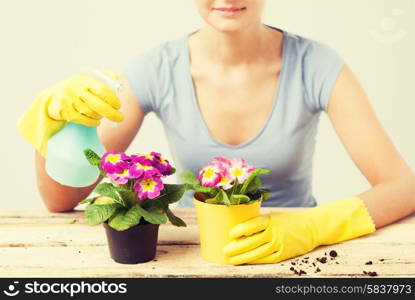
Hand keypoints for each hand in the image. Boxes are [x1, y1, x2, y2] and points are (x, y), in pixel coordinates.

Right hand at [48, 72, 122, 125]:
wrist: (51, 97)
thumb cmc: (76, 88)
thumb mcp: (86, 78)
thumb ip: (103, 76)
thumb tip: (117, 78)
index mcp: (84, 79)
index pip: (102, 90)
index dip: (113, 99)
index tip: (119, 105)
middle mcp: (75, 88)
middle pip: (98, 105)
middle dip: (112, 114)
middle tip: (120, 118)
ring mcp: (69, 100)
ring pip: (92, 114)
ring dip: (101, 117)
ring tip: (103, 116)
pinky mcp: (64, 110)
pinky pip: (84, 120)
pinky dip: (93, 122)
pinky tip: (96, 121)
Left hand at [223, 197, 375, 264]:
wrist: (312, 227)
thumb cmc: (288, 220)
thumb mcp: (273, 216)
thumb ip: (258, 221)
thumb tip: (238, 227)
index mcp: (270, 219)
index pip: (252, 225)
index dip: (239, 230)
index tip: (230, 234)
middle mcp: (274, 232)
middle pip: (251, 241)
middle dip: (236, 247)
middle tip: (225, 250)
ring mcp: (279, 244)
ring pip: (257, 253)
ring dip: (242, 257)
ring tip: (232, 259)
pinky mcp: (283, 254)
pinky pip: (266, 259)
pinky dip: (255, 260)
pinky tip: (246, 261)